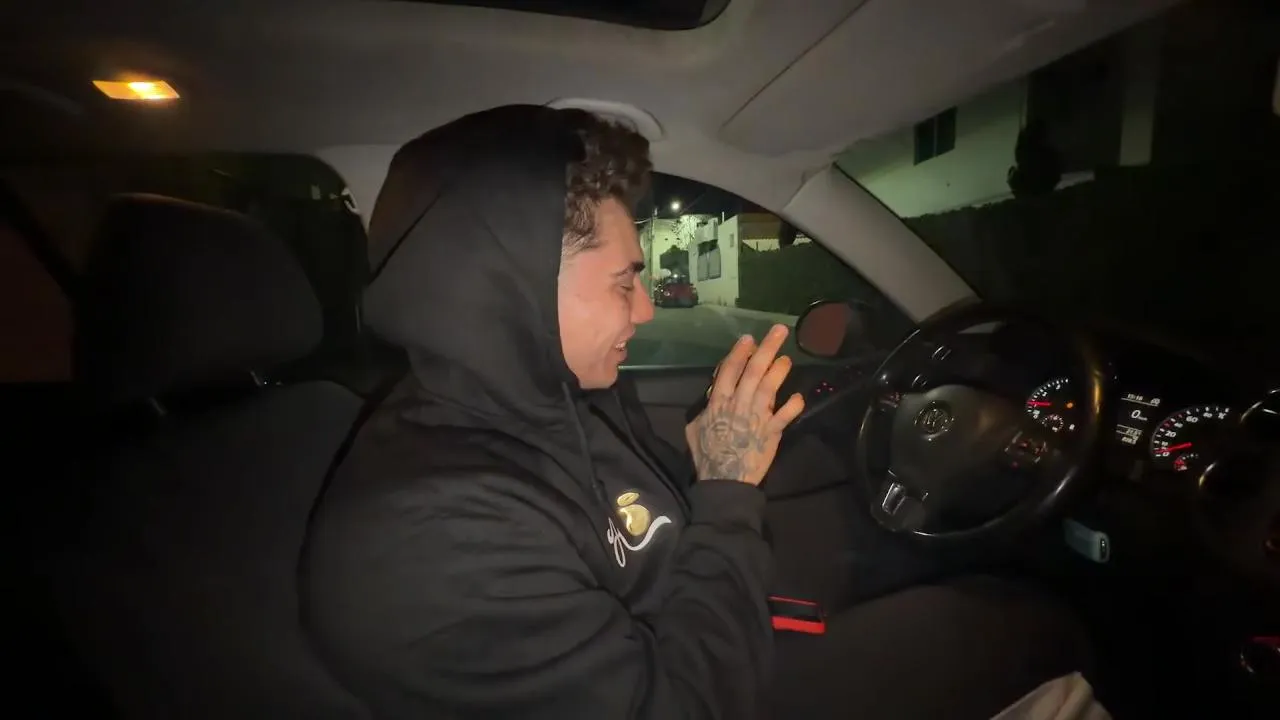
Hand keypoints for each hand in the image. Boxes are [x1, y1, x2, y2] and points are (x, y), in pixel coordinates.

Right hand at [686, 324, 804, 485]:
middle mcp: (739, 404)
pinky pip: (784, 417)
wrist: (723, 481)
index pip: (729, 370)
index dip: (739, 353)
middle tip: (780, 331)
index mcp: (718, 402)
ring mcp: (756, 418)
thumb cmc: (707, 455)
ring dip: (780, 371)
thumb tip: (711, 396)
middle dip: (766, 349)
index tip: (748, 338)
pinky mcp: (771, 433)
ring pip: (769, 388)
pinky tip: (799, 397)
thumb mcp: (694, 428)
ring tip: (787, 358)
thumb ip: (704, 409)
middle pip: (754, 371)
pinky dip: (792, 407)